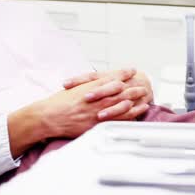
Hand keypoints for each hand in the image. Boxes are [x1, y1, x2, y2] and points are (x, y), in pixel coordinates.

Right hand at [7, 69, 148, 157]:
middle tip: (143, 83)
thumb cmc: (58, 103)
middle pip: (120, 90)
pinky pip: (118, 119)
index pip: (111, 78)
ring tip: (145, 95)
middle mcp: (96, 98)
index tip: (132, 70)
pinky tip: (138, 111)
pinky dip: (130, 114)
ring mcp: (98, 111)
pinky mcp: (97, 123)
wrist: (49, 117)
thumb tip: (98, 81)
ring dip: (135, 99)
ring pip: (122, 103)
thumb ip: (88, 84)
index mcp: (90, 87)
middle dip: (133, 86)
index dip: (123, 74)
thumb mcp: (74, 88)